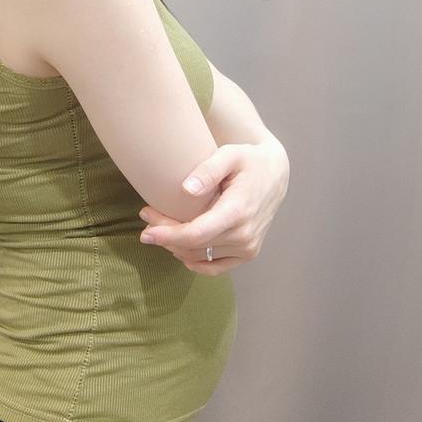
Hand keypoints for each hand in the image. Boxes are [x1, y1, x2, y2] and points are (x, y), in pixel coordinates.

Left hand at [137, 136, 289, 274]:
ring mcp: (248, 247)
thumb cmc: (248, 160)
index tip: (146, 232)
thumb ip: (208, 170)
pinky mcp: (248, 253)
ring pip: (200, 256)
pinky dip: (194, 261)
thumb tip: (186, 189)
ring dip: (175, 245)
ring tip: (158, 225)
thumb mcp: (230, 154)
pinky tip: (178, 249)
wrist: (275, 174)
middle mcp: (245, 235)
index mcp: (238, 211)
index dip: (168, 236)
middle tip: (146, 215)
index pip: (196, 234)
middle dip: (165, 234)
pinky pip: (215, 267)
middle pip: (193, 245)